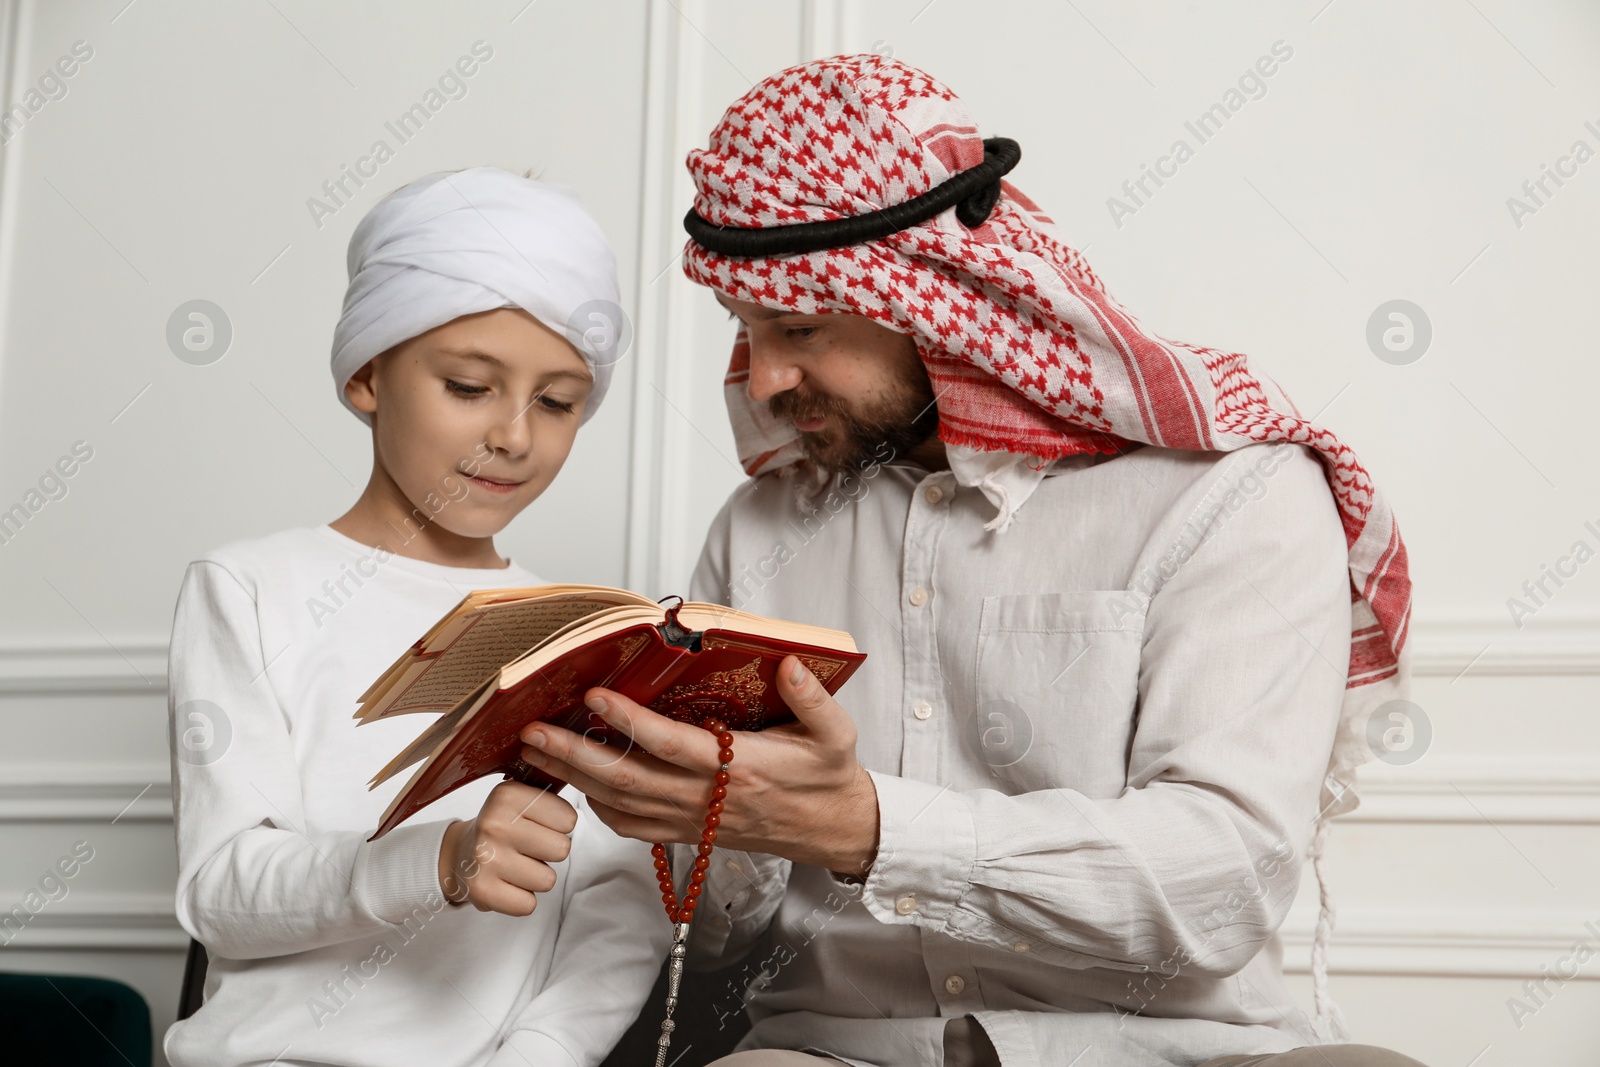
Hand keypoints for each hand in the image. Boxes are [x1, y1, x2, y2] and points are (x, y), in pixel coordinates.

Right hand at [437, 780, 575, 914]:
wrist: (459, 853)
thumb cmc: (503, 826)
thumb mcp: (523, 798)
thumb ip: (553, 796)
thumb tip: (593, 789)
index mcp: (508, 795)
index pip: (569, 819)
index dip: (560, 827)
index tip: (539, 825)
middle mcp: (494, 824)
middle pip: (562, 849)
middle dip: (550, 853)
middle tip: (528, 849)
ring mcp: (486, 858)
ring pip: (547, 880)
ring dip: (537, 877)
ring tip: (516, 865)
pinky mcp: (481, 890)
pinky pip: (528, 905)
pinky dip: (522, 900)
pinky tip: (507, 884)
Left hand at [517, 655, 878, 874]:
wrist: (832, 829)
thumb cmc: (828, 777)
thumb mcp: (836, 734)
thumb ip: (812, 699)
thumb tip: (789, 663)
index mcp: (739, 769)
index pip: (672, 746)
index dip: (630, 723)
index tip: (594, 697)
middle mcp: (707, 798)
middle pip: (628, 779)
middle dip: (575, 755)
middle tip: (531, 731)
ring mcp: (693, 820)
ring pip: (621, 804)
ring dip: (575, 778)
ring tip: (536, 751)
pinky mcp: (688, 833)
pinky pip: (633, 827)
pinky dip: (599, 808)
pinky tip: (579, 783)